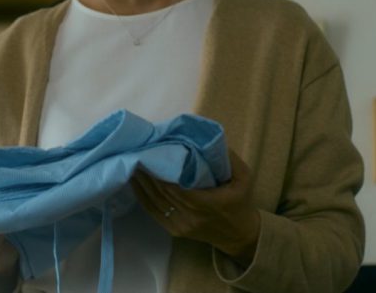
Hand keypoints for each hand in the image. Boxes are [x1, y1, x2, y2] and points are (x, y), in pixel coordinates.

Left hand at [130, 150, 260, 266]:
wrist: (239, 235)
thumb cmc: (241, 202)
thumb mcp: (244, 178)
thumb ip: (230, 159)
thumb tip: (208, 140)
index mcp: (208, 203)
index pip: (176, 187)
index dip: (161, 172)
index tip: (152, 152)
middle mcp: (191, 216)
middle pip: (162, 192)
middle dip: (148, 172)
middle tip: (137, 152)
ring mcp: (181, 226)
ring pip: (155, 202)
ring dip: (141, 183)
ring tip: (132, 163)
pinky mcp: (175, 231)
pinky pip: (154, 213)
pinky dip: (142, 197)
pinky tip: (135, 183)